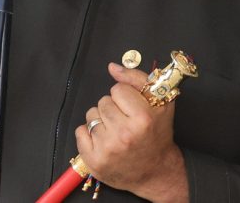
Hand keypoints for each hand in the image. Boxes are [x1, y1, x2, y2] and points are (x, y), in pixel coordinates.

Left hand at [75, 63, 188, 202]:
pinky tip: (104, 140)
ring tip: (115, 131)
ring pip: (91, 115)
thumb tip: (112, 67)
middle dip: (113, 108)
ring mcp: (107, 149)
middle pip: (103, 101)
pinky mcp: (94, 161)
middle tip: (125, 122)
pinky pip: (79, 132)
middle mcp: (124, 134)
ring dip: (101, 120)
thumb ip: (137, 79)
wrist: (156, 171)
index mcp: (143, 118)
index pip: (118, 89)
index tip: (133, 109)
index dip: (126, 97)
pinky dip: (88, 134)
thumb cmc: (157, 135)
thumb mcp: (160, 103)